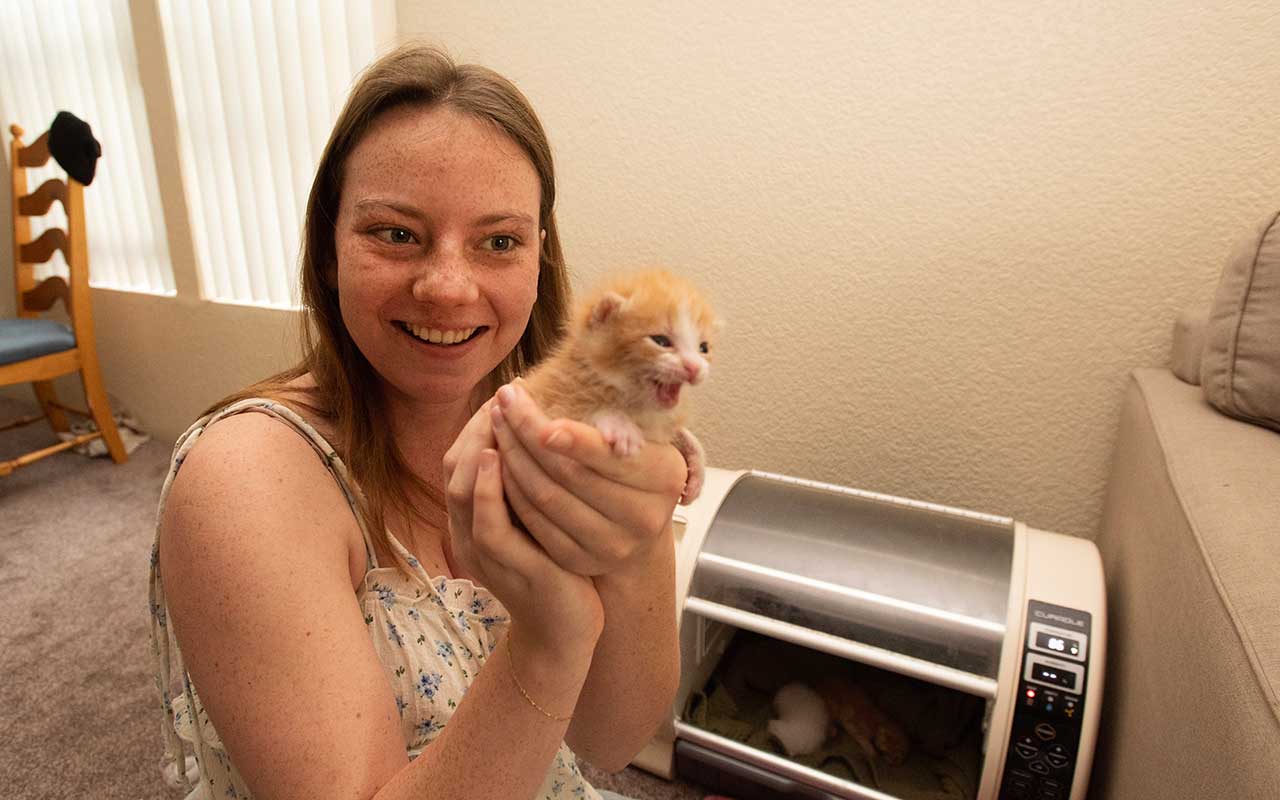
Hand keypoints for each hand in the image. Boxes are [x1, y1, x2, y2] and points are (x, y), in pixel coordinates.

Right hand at [443, 400, 603, 655]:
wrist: (568, 632)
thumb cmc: (559, 569)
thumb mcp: (537, 520)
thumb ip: (529, 483)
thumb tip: (544, 427)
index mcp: (473, 521)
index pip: (459, 461)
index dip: (477, 426)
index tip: (505, 396)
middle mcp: (469, 535)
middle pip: (454, 469)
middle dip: (477, 429)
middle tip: (502, 398)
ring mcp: (484, 553)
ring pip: (463, 492)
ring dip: (479, 449)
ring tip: (497, 416)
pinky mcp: (508, 568)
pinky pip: (487, 526)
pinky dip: (487, 491)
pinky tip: (500, 461)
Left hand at [488, 383, 685, 577]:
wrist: (638, 528)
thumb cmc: (636, 469)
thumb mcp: (641, 440)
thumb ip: (612, 423)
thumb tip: (563, 390)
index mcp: (665, 478)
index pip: (607, 454)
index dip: (568, 433)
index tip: (534, 406)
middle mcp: (643, 518)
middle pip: (569, 473)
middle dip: (527, 432)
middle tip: (505, 400)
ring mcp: (611, 545)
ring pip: (544, 496)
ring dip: (511, 456)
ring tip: (497, 422)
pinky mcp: (579, 560)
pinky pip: (532, 522)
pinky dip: (509, 489)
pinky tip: (499, 460)